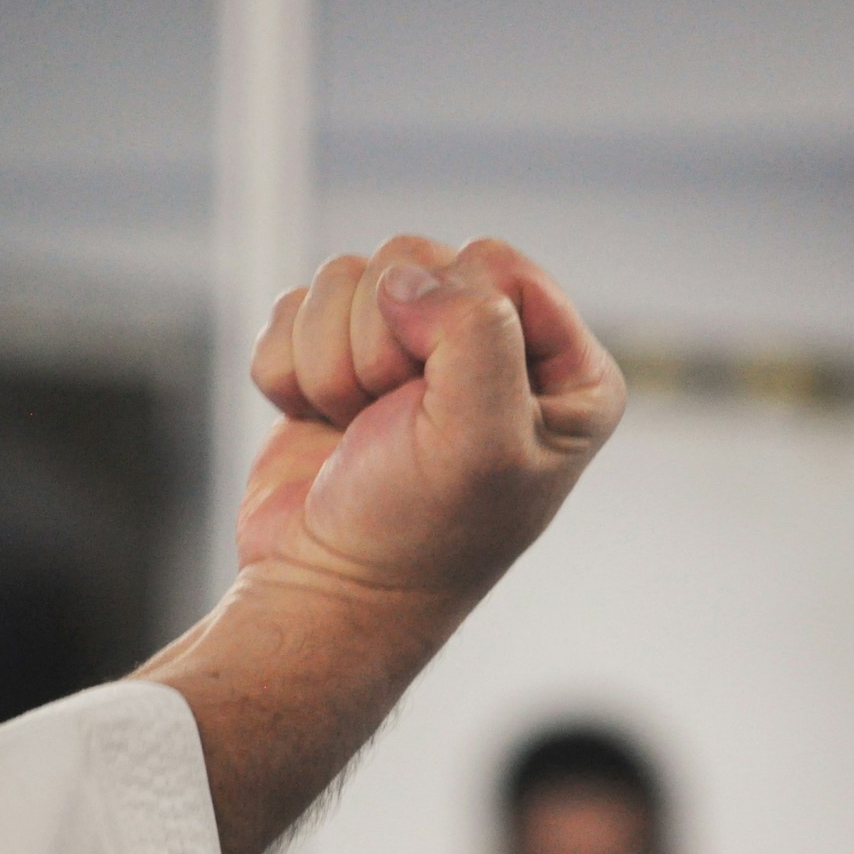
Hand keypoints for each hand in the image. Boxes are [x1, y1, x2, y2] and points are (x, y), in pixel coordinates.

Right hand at [240, 236, 625, 602]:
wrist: (324, 593)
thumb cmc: (416, 533)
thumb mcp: (480, 438)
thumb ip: (473, 332)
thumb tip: (406, 279)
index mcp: (563, 369)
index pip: (496, 262)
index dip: (452, 316)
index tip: (442, 398)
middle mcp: (493, 350)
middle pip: (414, 260)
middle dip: (382, 343)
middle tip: (393, 420)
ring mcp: (411, 352)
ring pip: (346, 278)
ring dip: (332, 361)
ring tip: (358, 430)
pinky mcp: (338, 360)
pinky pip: (295, 307)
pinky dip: (290, 369)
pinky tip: (319, 424)